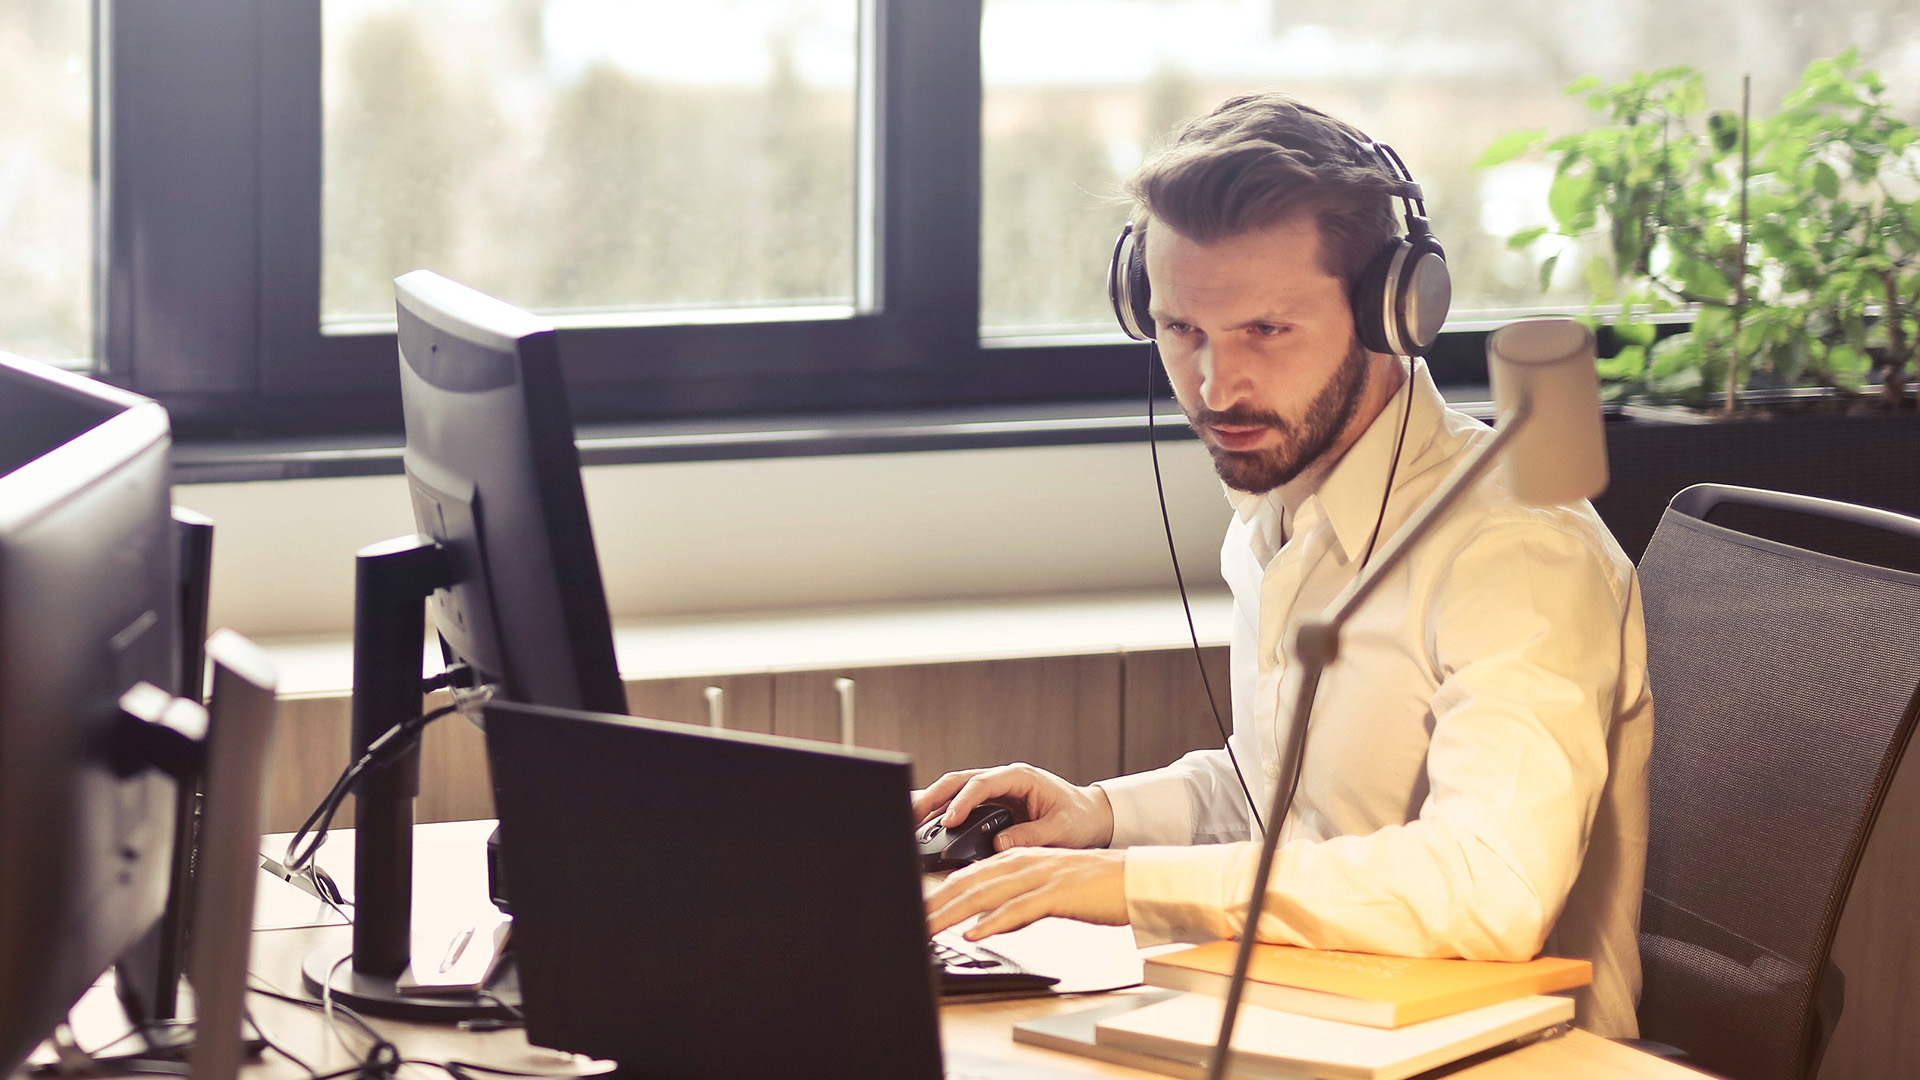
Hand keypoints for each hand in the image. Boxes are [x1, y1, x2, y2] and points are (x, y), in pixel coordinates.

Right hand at [910, 762, 1114, 850]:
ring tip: (910, 824)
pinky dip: (942, 815)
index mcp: (1019, 777)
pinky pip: (960, 806)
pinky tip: (927, 830)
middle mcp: (1003, 780)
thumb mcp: (1061, 829)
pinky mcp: (991, 805)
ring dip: (932, 805)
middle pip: (958, 781)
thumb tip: (998, 844)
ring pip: (953, 791)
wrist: (1090, 816)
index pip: (981, 784)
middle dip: (932, 797)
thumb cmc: (1079, 818)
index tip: (949, 822)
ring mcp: (995, 791)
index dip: (962, 802)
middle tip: (911, 817)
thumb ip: (1031, 835)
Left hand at [926, 847, 1127, 938]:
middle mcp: (1026, 862)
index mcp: (1022, 859)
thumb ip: (1017, 902)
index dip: (940, 893)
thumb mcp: (1049, 891)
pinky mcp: (1059, 893)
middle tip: (911, 921)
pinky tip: (974, 932)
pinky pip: (1020, 908)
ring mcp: (1042, 876)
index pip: (970, 876)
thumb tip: (987, 922)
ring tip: (928, 929)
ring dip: (953, 913)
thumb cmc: (1097, 888)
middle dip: (936, 903)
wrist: (1138, 880)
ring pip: (987, 893)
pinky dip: (994, 921)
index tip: (918, 911)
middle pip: (970, 882)